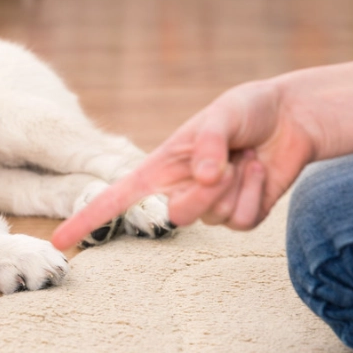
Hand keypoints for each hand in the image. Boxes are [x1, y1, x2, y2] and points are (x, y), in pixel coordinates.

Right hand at [52, 78, 319, 249]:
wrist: (291, 118)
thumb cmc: (247, 110)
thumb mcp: (223, 113)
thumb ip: (208, 143)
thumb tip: (201, 177)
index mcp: (160, 168)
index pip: (115, 198)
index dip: (86, 219)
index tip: (61, 241)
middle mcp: (180, 190)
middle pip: (176, 217)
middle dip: (204, 194)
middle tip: (226, 163)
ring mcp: (209, 207)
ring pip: (213, 219)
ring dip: (236, 186)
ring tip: (245, 158)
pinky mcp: (240, 216)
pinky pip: (242, 222)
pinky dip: (256, 194)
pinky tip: (259, 171)